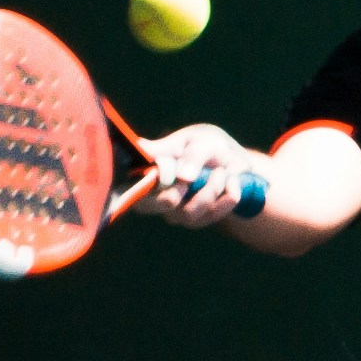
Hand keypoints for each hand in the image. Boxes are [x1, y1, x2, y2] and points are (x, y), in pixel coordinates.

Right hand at [133, 122, 272, 226]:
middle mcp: (154, 195)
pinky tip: (232, 181)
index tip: (166, 169)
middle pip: (149, 207)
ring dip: (210, 189)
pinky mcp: (198, 220)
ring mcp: (175, 211)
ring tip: (220, 171)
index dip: (142, 184)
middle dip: (174, 193)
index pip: (127, 187)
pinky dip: (227, 196)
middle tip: (192, 176)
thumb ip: (191, 155)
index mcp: (146, 171)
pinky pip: (212, 216)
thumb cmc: (207, 145)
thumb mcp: (203, 141)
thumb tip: (182, 176)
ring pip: (187, 213)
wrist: (233, 160)